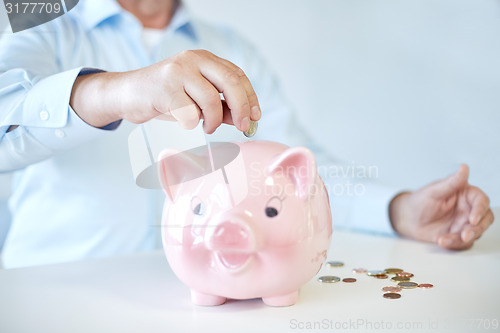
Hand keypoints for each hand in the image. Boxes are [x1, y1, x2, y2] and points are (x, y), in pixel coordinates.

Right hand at [70, 50, 260, 133]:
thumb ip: (222, 107)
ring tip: (206, 126)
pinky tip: (185, 122)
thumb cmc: (165, 98)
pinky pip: (190, 114)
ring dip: (213, 121)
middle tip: (244, 126)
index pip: (238, 75)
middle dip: (242, 108)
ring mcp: (177, 72)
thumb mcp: (197, 101)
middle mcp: (192, 59)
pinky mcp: (164, 89)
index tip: (255, 116)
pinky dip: (192, 124)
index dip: (250, 97)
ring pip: (211, 100)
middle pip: (230, 82)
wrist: (127, 94)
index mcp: (204, 59)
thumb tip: (246, 119)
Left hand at [389, 164, 493, 249]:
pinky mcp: (458, 235)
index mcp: (465, 194)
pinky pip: (463, 243)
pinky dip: (453, 244)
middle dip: (477, 229)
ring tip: (443, 240)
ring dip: (462, 239)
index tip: (472, 219)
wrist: (407, 219)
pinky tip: (440, 240)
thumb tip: (464, 167)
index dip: (480, 210)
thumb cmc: (420, 201)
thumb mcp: (434, 191)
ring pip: (475, 233)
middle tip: (465, 235)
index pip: (481, 201)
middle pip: (485, 219)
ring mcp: (464, 223)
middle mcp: (468, 209)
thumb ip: (451, 182)